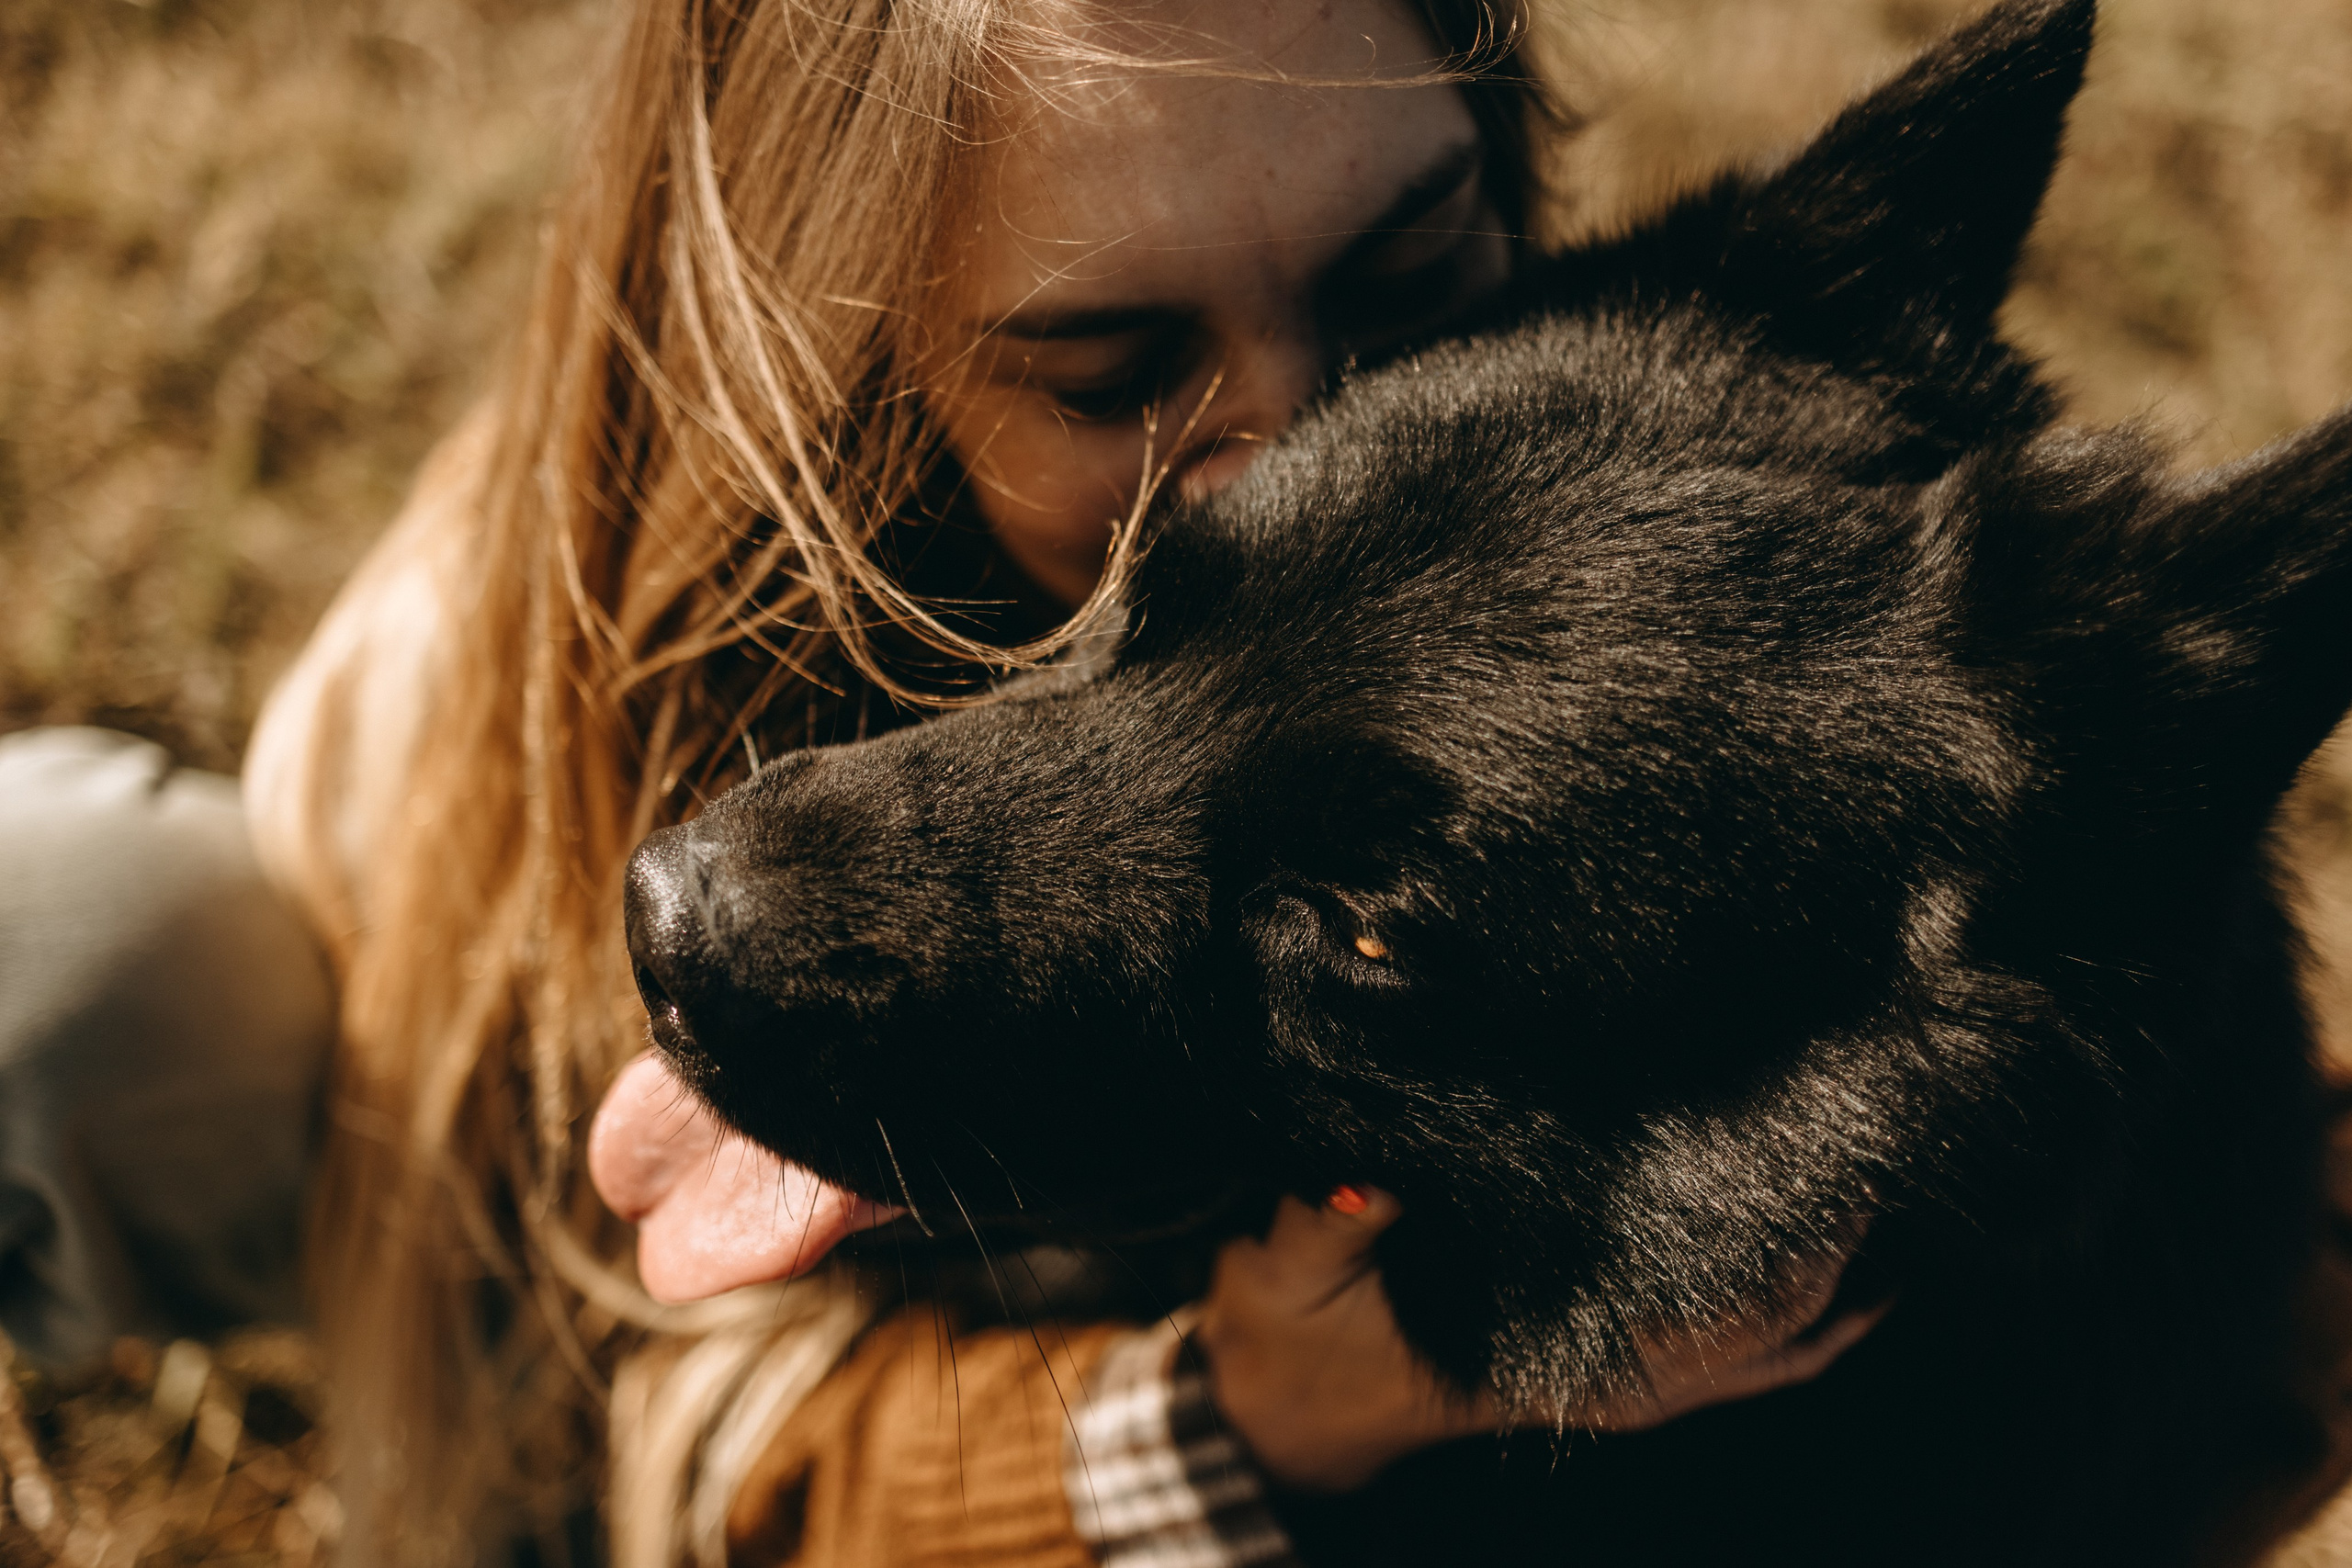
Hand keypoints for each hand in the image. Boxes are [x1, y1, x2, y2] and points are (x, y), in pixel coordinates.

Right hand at [1192, 1188, 1887, 1491]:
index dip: (1783, 1235)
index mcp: (1559, 1358)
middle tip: (1867, 1125)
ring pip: (1779, 1342)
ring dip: (1838, 1270)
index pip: (1712, 1306)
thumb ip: (1331, 1211)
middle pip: (1778, 1321)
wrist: (1283, 1406)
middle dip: (1836, 1233)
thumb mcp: (1293, 1264)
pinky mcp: (1618, 1365)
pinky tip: (1856, 1262)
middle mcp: (1616, 1383)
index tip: (1819, 1144)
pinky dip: (1811, 1313)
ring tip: (1878, 1171)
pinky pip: (1748, 1353)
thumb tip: (1368, 1161)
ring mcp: (1626, 1382)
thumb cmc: (1292, 1331)